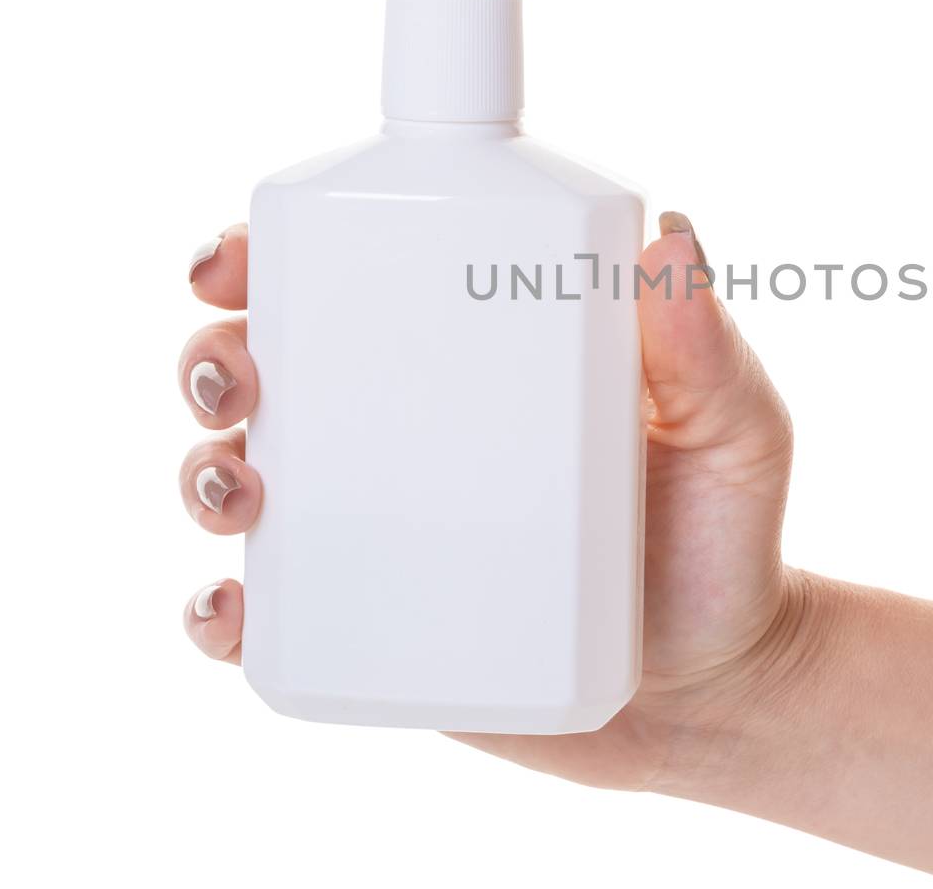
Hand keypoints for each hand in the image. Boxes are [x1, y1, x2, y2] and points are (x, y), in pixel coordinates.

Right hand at [178, 212, 803, 790]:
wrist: (719, 694)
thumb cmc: (722, 540)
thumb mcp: (734, 434)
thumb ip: (709, 350)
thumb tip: (670, 239)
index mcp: (472, 358)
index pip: (352, 279)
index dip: (267, 255)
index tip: (234, 260)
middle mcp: (406, 434)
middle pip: (267, 372)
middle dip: (211, 358)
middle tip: (234, 380)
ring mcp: (378, 533)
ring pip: (242, 482)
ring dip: (198, 472)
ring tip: (235, 490)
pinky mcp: (370, 628)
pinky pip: (266, 618)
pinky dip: (218, 611)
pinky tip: (230, 611)